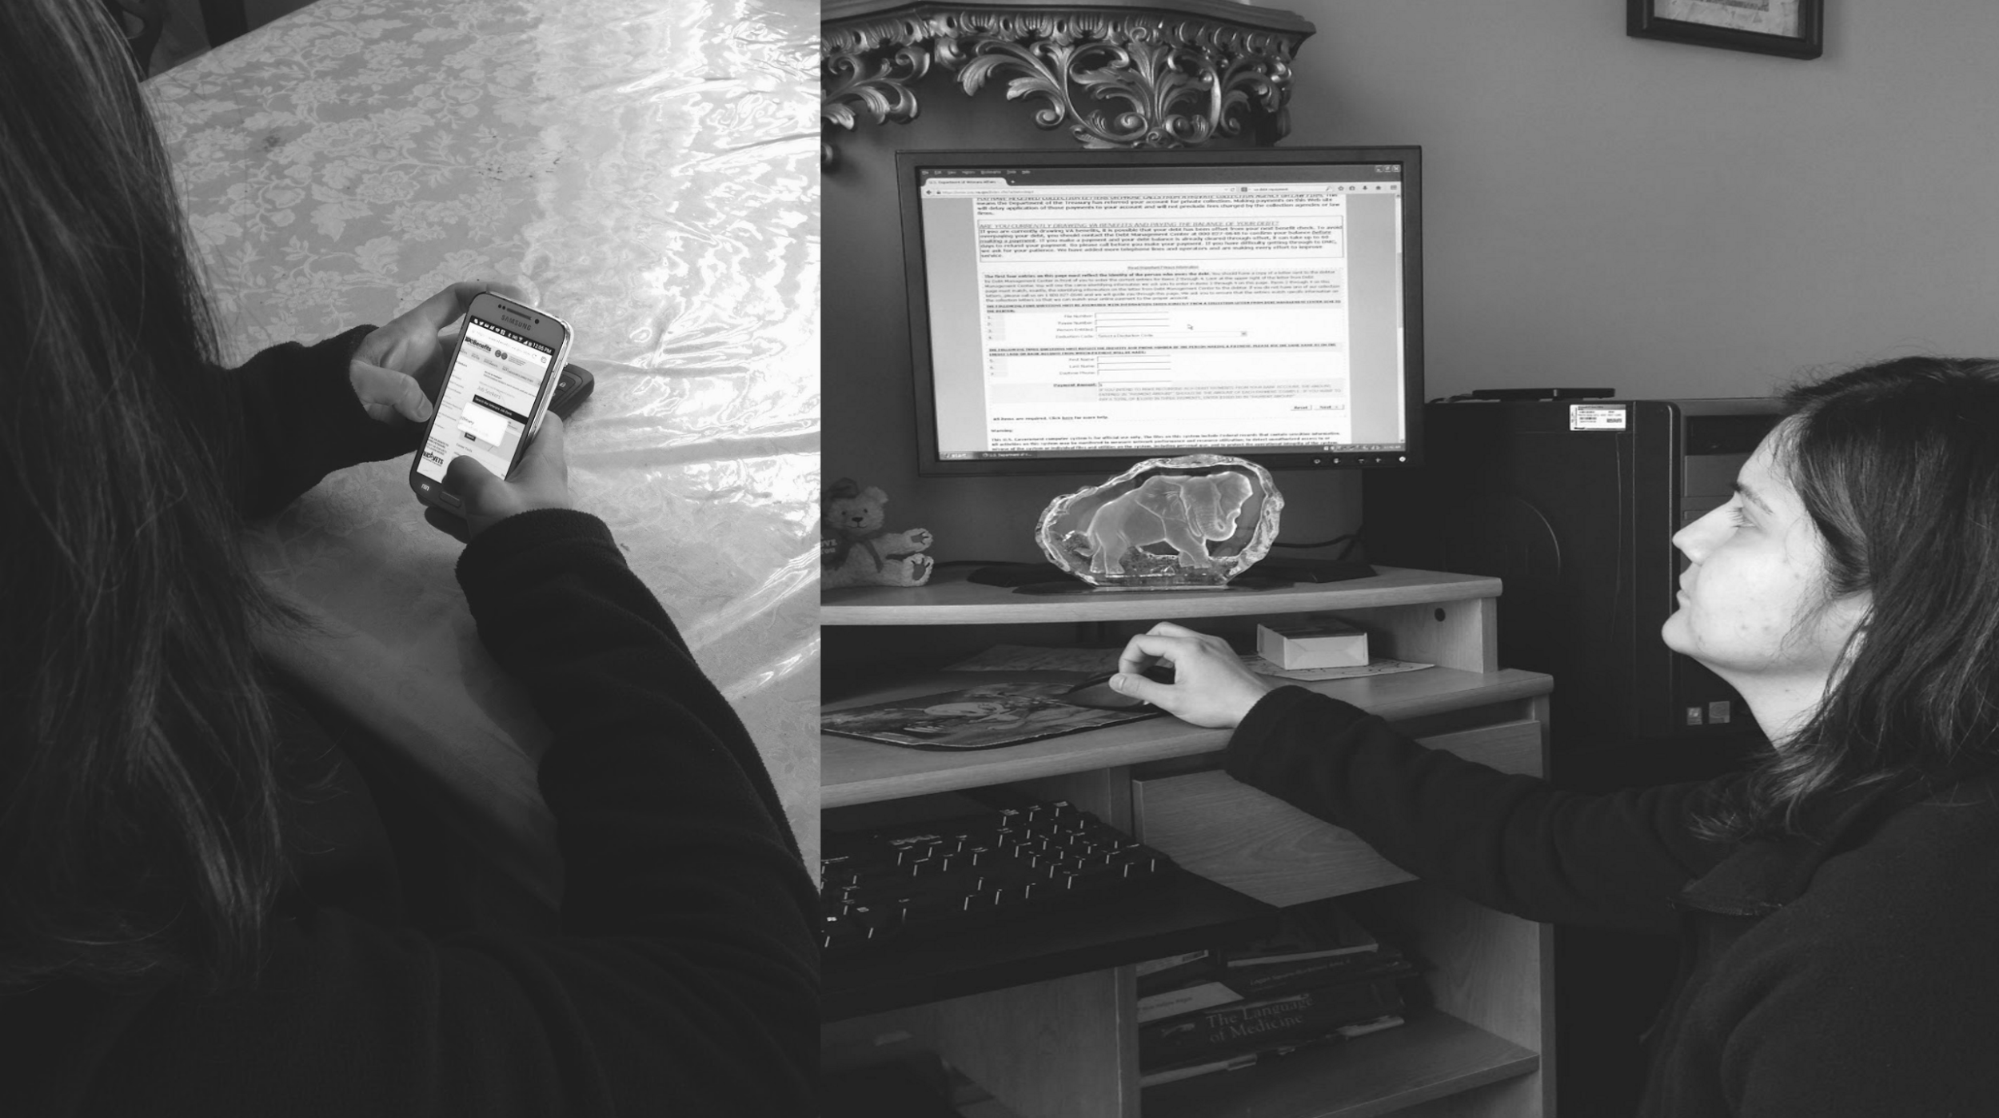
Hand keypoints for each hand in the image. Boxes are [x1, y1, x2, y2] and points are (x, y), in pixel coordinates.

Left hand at [349, 280, 529, 425]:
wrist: (335, 417)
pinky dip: (492, 412)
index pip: (456, 299)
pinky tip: (510, 421)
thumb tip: (424, 408)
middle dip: (513, 340)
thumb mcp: (360, 380)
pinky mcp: (443, 407)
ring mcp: (441, 381)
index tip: (520, 299)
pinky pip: (473, 405)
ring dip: (507, 379)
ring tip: (537, 387)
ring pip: (483, 374)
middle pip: (483, 338)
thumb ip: (389, 387)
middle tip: (544, 347)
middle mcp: (436, 353)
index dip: (488, 291)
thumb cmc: (344, 386)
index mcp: (417, 331)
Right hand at [424, 413, 572, 541]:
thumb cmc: (517, 523)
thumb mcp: (486, 490)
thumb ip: (465, 470)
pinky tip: (430, 512)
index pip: (546, 423)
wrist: (531, 579)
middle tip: (449, 439)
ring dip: (460, 484)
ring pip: (490, 488)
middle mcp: (537, 483)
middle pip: (508, 456)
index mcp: (544, 463)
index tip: (497, 400)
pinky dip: (458, 514)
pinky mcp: (510, 535)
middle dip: (476, 449)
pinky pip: (481, 518)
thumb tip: (455, 467)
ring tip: (431, 477)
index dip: (526, 407)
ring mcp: (523, 510)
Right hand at [1112, 621, 1274, 728]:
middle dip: (1143, 650)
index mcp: (1185, 647)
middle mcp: (1199, 639)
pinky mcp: (1222, 651)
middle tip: (1137, 671)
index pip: (1142, 641)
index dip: (1128, 659)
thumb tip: (1118, 682)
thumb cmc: (1221, 705)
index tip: (1126, 678)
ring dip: (1161, 651)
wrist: (1255, 708)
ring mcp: (1213, 643)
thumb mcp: (1173, 701)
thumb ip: (1141, 688)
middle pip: (1159, 632)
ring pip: (1177, 635)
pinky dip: (1179, 653)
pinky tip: (1178, 673)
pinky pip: (1193, 643)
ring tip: (1155, 674)